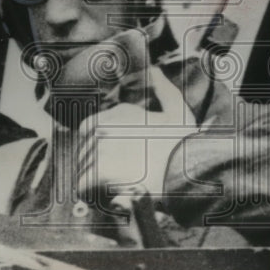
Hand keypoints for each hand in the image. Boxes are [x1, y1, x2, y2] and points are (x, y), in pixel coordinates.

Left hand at [74, 63, 196, 201]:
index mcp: (117, 113)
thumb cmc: (184, 144)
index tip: (115, 161)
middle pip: (86, 151)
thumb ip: (164, 89)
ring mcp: (98, 151)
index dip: (99, 148)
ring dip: (95, 182)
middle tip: (121, 179)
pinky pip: (83, 188)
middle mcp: (103, 128)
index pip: (89, 130)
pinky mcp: (97, 175)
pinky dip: (93, 197)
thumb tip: (154, 70)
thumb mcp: (178, 110)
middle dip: (97, 165)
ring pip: (84, 170)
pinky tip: (110, 199)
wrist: (187, 171)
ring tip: (117, 190)